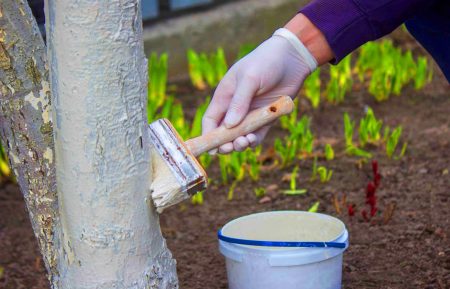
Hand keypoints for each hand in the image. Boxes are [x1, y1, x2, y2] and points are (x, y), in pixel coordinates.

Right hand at [202, 27, 317, 153]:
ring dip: (239, 143)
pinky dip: (254, 140)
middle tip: (230, 147)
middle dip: (224, 143)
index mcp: (224, 96)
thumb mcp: (250, 79)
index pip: (210, 120)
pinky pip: (257, 135)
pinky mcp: (266, 118)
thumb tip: (229, 126)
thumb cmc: (266, 62)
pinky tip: (253, 139)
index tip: (209, 148)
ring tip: (245, 141)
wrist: (293, 57)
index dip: (208, 135)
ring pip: (240, 136)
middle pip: (223, 132)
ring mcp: (251, 114)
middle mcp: (235, 107)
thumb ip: (239, 102)